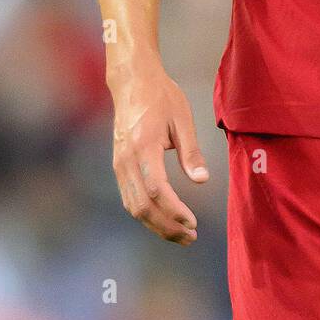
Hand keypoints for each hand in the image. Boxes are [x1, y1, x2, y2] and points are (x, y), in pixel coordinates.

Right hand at [110, 66, 208, 244]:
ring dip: (156, 225)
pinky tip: (163, 219)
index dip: (175, 212)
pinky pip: (129, 197)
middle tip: (190, 237)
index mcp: (144, 147)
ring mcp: (119, 164)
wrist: (132, 81)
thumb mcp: (182, 119)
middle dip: (167, 227)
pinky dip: (145, 214)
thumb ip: (191, 152)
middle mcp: (126, 160)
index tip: (194, 223)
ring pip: (133, 206)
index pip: (158, 190)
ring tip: (180, 234)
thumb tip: (201, 180)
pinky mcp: (118, 165)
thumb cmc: (161, 96)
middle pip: (143, 206)